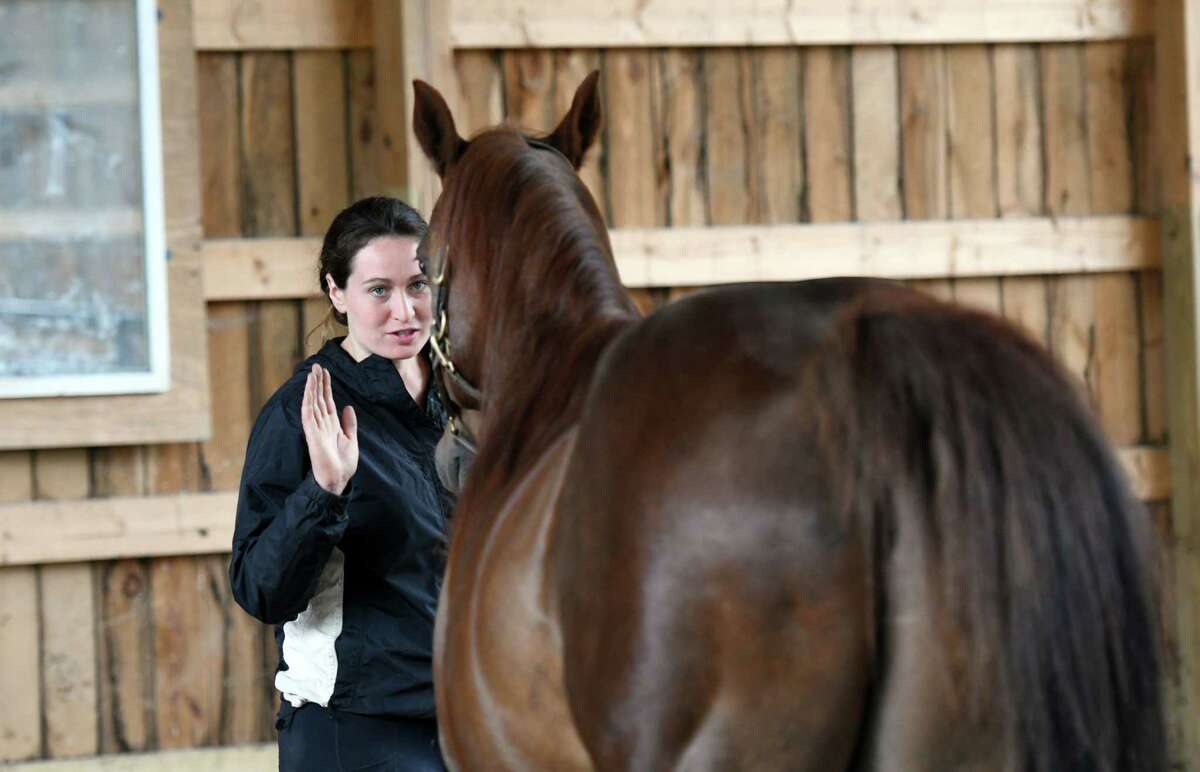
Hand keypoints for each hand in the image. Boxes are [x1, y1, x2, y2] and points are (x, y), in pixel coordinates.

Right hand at [301, 364, 357, 494]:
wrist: (338, 479)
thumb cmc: (343, 464)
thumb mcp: (351, 439)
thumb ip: (349, 423)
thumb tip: (348, 407)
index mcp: (331, 424)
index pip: (327, 401)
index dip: (326, 386)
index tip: (325, 372)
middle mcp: (322, 424)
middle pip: (319, 398)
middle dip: (318, 382)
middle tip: (317, 365)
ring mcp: (316, 428)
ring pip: (313, 403)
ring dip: (312, 387)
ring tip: (313, 372)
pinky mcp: (312, 433)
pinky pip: (308, 413)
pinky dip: (308, 400)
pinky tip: (309, 389)